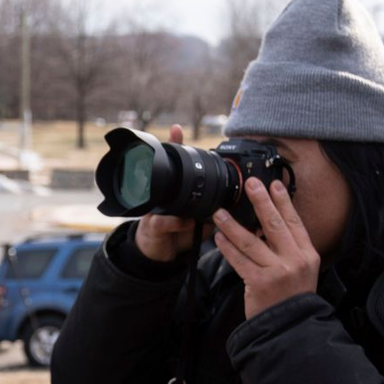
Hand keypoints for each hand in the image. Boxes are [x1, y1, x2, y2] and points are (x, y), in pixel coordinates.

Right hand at [134, 125, 203, 261]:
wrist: (156, 254)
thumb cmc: (176, 232)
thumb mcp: (198, 221)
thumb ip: (210, 213)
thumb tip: (231, 206)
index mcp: (174, 195)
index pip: (176, 168)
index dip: (176, 147)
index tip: (177, 129)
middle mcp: (163, 198)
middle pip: (164, 171)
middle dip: (169, 152)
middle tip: (175, 133)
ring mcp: (155, 211)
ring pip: (163, 193)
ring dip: (174, 187)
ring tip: (187, 177)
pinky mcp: (152, 226)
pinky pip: (164, 222)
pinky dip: (176, 223)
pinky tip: (186, 223)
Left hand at [212, 178, 319, 318]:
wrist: (290, 326)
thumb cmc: (291, 298)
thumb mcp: (300, 270)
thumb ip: (287, 249)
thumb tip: (265, 226)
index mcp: (307, 254)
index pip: (294, 222)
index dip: (284, 202)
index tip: (274, 184)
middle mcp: (295, 260)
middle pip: (275, 225)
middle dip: (261, 202)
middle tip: (250, 184)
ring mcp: (278, 271)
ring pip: (252, 241)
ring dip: (233, 225)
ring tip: (219, 213)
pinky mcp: (260, 283)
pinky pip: (239, 261)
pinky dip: (227, 248)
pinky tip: (218, 238)